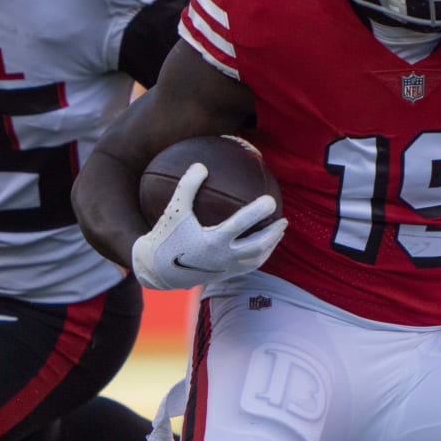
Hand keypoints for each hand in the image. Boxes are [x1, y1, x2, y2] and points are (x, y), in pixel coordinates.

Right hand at [131, 163, 286, 290]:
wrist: (156, 269)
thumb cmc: (165, 236)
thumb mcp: (174, 210)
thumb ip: (187, 187)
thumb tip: (200, 164)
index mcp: (212, 241)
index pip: (242, 225)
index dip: (258, 212)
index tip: (271, 200)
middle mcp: (222, 257)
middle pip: (257, 245)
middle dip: (274, 233)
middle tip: (283, 219)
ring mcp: (225, 268)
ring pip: (257, 259)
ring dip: (271, 246)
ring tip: (280, 233)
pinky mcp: (224, 276)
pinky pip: (249, 267)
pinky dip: (261, 256)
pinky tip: (264, 246)